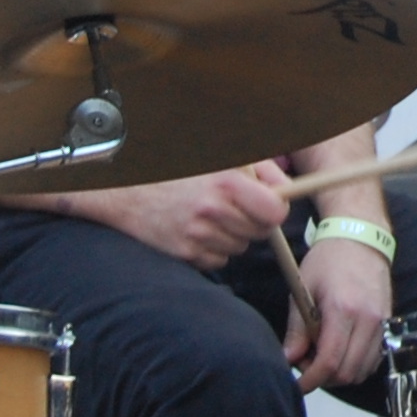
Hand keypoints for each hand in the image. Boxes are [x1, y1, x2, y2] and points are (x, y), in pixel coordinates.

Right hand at [72, 166, 290, 270]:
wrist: (130, 190)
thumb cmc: (179, 168)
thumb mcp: (225, 156)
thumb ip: (261, 170)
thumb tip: (287, 189)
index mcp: (226, 181)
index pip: (275, 211)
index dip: (277, 208)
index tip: (271, 203)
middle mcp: (213, 210)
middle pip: (260, 232)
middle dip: (255, 219)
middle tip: (237, 205)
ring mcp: (198, 235)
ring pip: (240, 247)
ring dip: (234, 234)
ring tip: (213, 214)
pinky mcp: (185, 253)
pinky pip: (219, 260)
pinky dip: (215, 249)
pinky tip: (200, 230)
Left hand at [285, 231, 390, 389]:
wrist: (361, 236)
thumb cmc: (329, 258)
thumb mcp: (304, 287)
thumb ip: (297, 327)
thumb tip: (289, 358)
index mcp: (343, 309)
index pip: (329, 361)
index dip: (311, 380)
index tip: (298, 383)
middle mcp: (368, 319)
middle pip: (347, 372)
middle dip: (324, 378)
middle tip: (307, 363)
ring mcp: (381, 321)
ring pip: (363, 370)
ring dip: (341, 373)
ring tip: (323, 355)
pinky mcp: (388, 321)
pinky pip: (374, 358)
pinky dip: (357, 364)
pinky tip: (342, 350)